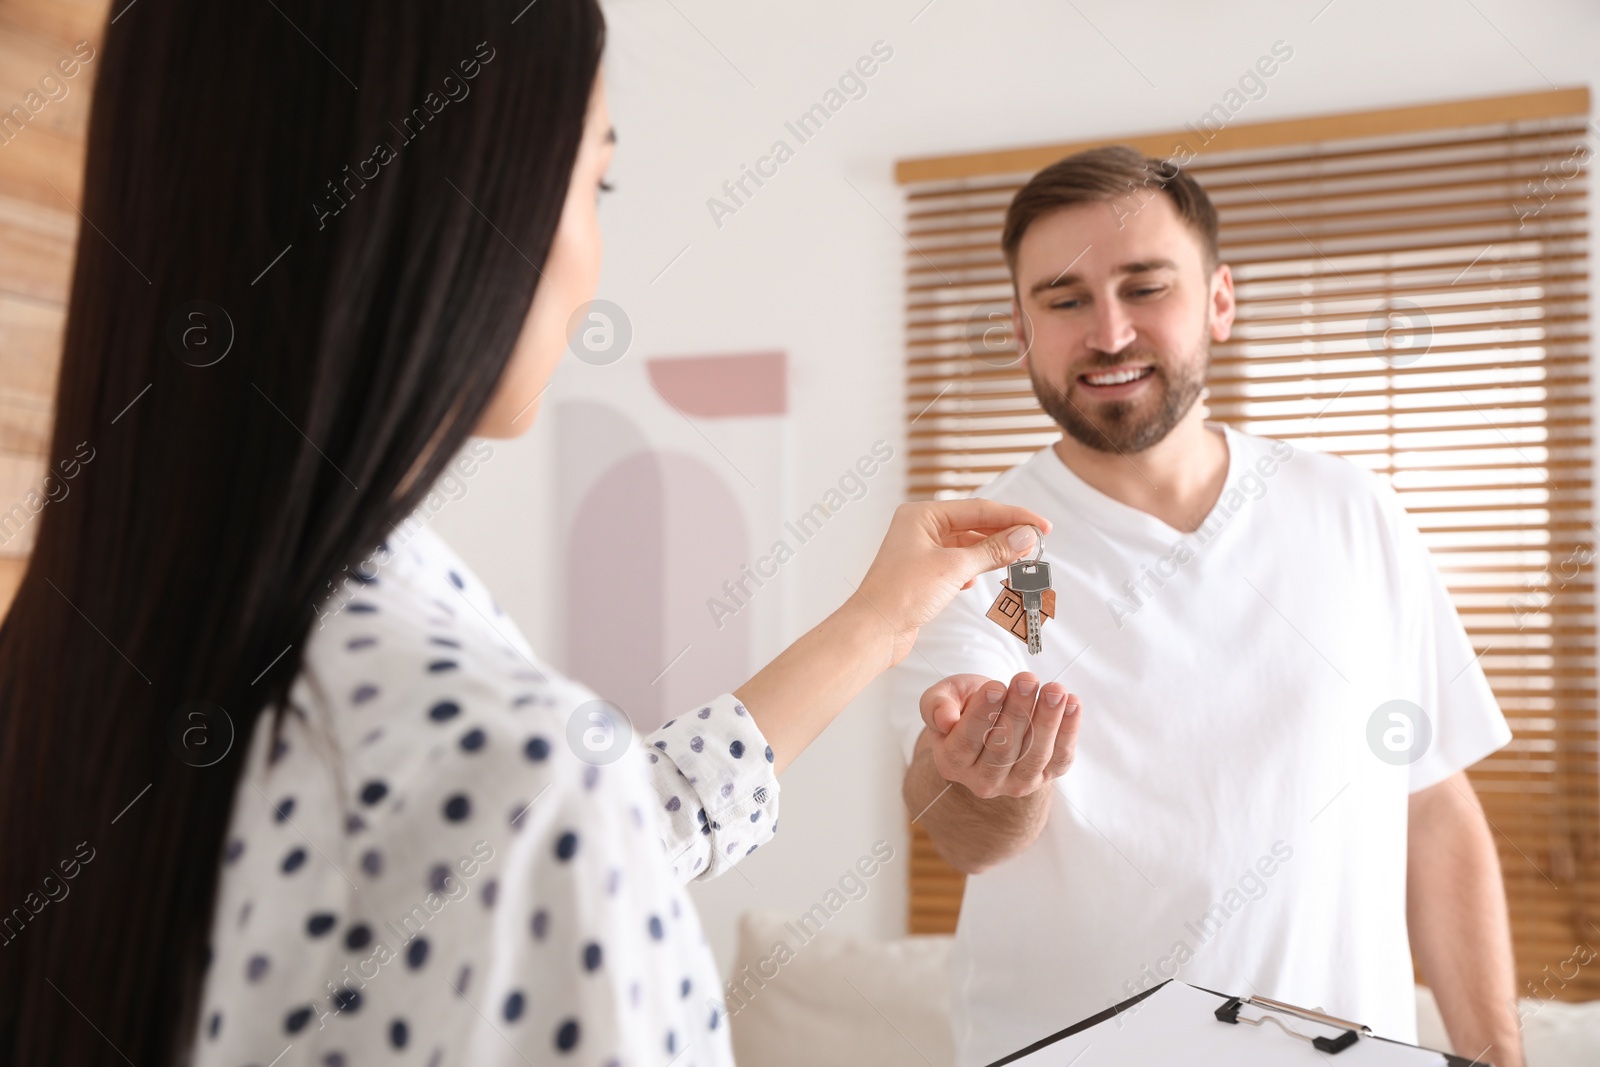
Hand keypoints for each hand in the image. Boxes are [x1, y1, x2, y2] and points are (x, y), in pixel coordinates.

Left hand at [849, 499, 1050, 666]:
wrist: (874, 631)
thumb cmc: (900, 594)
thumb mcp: (954, 568)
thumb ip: (992, 551)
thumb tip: (1025, 537)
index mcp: (921, 515)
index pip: (978, 509)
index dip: (1014, 517)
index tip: (1042, 525)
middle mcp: (920, 529)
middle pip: (974, 525)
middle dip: (1005, 534)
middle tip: (1036, 543)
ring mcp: (921, 552)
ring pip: (967, 545)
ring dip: (992, 553)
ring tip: (1018, 559)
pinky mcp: (924, 575)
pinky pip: (958, 564)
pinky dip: (974, 569)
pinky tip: (980, 578)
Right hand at [921, 672, 1080, 798]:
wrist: (989, 719)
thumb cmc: (962, 705)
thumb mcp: (942, 697)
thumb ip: (935, 706)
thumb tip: (946, 720)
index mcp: (952, 762)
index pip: (966, 742)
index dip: (982, 715)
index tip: (995, 687)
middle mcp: (982, 781)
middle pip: (1002, 750)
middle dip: (1018, 712)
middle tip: (1028, 679)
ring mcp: (1016, 783)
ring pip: (1034, 756)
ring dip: (1047, 721)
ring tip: (1055, 689)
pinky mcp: (1044, 777)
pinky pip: (1060, 759)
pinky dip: (1069, 732)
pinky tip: (1073, 704)